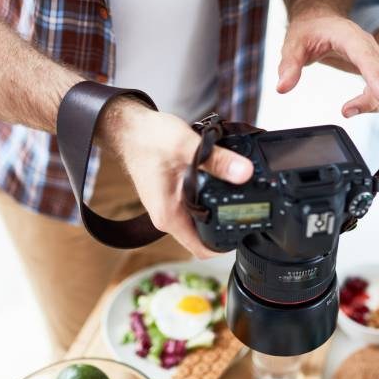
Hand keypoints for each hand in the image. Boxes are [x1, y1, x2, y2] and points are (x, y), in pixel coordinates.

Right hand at [107, 103, 252, 257]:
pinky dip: (209, 199)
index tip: (244, 231)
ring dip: (218, 211)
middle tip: (249, 210)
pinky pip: (194, 206)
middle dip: (227, 226)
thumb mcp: (188, 146)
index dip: (225, 246)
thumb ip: (217, 160)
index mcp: (169, 215)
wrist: (129, 129)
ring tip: (238, 195)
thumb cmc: (149, 139)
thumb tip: (245, 173)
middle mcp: (167, 216)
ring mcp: (168, 207)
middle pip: (204, 236)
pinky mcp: (170, 197)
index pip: (201, 249)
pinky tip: (220, 183)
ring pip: (200, 220)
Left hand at [277, 13, 378, 116]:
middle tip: (346, 112)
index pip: (367, 57)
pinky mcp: (377, 64)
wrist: (319, 19)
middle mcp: (368, 43)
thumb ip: (288, 66)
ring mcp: (375, 53)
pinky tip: (360, 105)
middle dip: (373, 98)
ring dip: (377, 101)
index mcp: (349, 36)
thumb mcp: (292, 45)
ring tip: (350, 110)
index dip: (376, 79)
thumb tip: (281, 88)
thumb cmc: (308, 30)